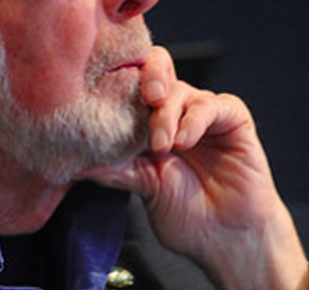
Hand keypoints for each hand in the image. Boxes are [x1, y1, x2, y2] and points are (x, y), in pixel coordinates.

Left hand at [82, 46, 308, 289]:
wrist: (228, 238)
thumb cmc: (189, 216)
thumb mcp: (144, 188)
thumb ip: (115, 170)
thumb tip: (76, 162)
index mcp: (149, 123)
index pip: (131, 85)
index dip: (116, 82)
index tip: (101, 96)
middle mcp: (175, 111)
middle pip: (156, 70)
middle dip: (145, 78)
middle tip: (142, 101)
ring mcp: (203, 113)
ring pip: (180, 90)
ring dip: (165, 115)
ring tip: (161, 146)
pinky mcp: (232, 118)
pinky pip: (212, 105)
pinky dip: (194, 120)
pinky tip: (184, 141)